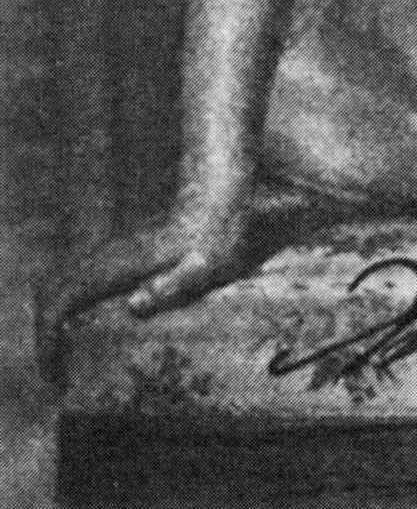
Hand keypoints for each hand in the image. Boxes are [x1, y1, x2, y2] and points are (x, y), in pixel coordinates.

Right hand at [35, 198, 250, 384]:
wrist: (216, 200)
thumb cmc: (215, 237)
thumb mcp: (204, 268)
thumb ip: (172, 285)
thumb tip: (133, 305)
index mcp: (120, 265)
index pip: (63, 299)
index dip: (49, 336)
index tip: (54, 372)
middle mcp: (107, 257)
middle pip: (52, 292)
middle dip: (44, 333)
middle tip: (56, 372)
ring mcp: (110, 253)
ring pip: (61, 283)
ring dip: (53, 319)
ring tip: (65, 358)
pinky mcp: (119, 254)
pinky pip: (77, 281)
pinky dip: (67, 307)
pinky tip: (84, 329)